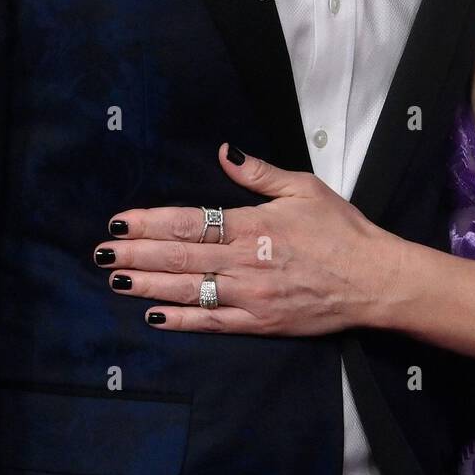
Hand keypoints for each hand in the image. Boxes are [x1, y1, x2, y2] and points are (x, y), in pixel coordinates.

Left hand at [94, 144, 402, 334]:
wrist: (373, 280)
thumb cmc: (342, 230)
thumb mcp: (304, 188)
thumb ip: (259, 173)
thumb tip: (225, 151)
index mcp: (254, 225)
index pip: (190, 222)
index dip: (151, 222)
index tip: (121, 220)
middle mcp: (245, 262)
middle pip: (179, 256)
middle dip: (136, 253)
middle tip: (101, 251)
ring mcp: (250, 297)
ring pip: (187, 289)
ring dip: (147, 283)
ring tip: (115, 278)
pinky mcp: (259, 323)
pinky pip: (211, 322)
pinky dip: (180, 319)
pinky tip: (153, 313)